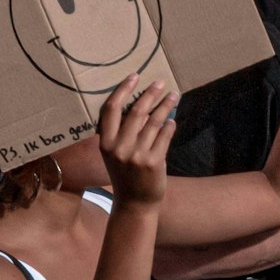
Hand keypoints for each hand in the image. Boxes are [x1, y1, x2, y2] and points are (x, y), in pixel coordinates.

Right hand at [97, 75, 179, 206]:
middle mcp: (120, 148)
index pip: (111, 109)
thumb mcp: (114, 154)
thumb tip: (141, 104)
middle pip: (136, 111)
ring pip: (154, 122)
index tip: (134, 76)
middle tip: (160, 83)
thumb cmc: (124, 175)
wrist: (134, 204)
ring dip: (165, 105)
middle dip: (150, 94)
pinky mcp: (154, 162)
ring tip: (173, 96)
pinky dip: (170, 125)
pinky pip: (165, 136)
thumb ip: (121, 132)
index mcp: (105, 143)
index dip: (123, 90)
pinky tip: (172, 119)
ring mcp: (137, 155)